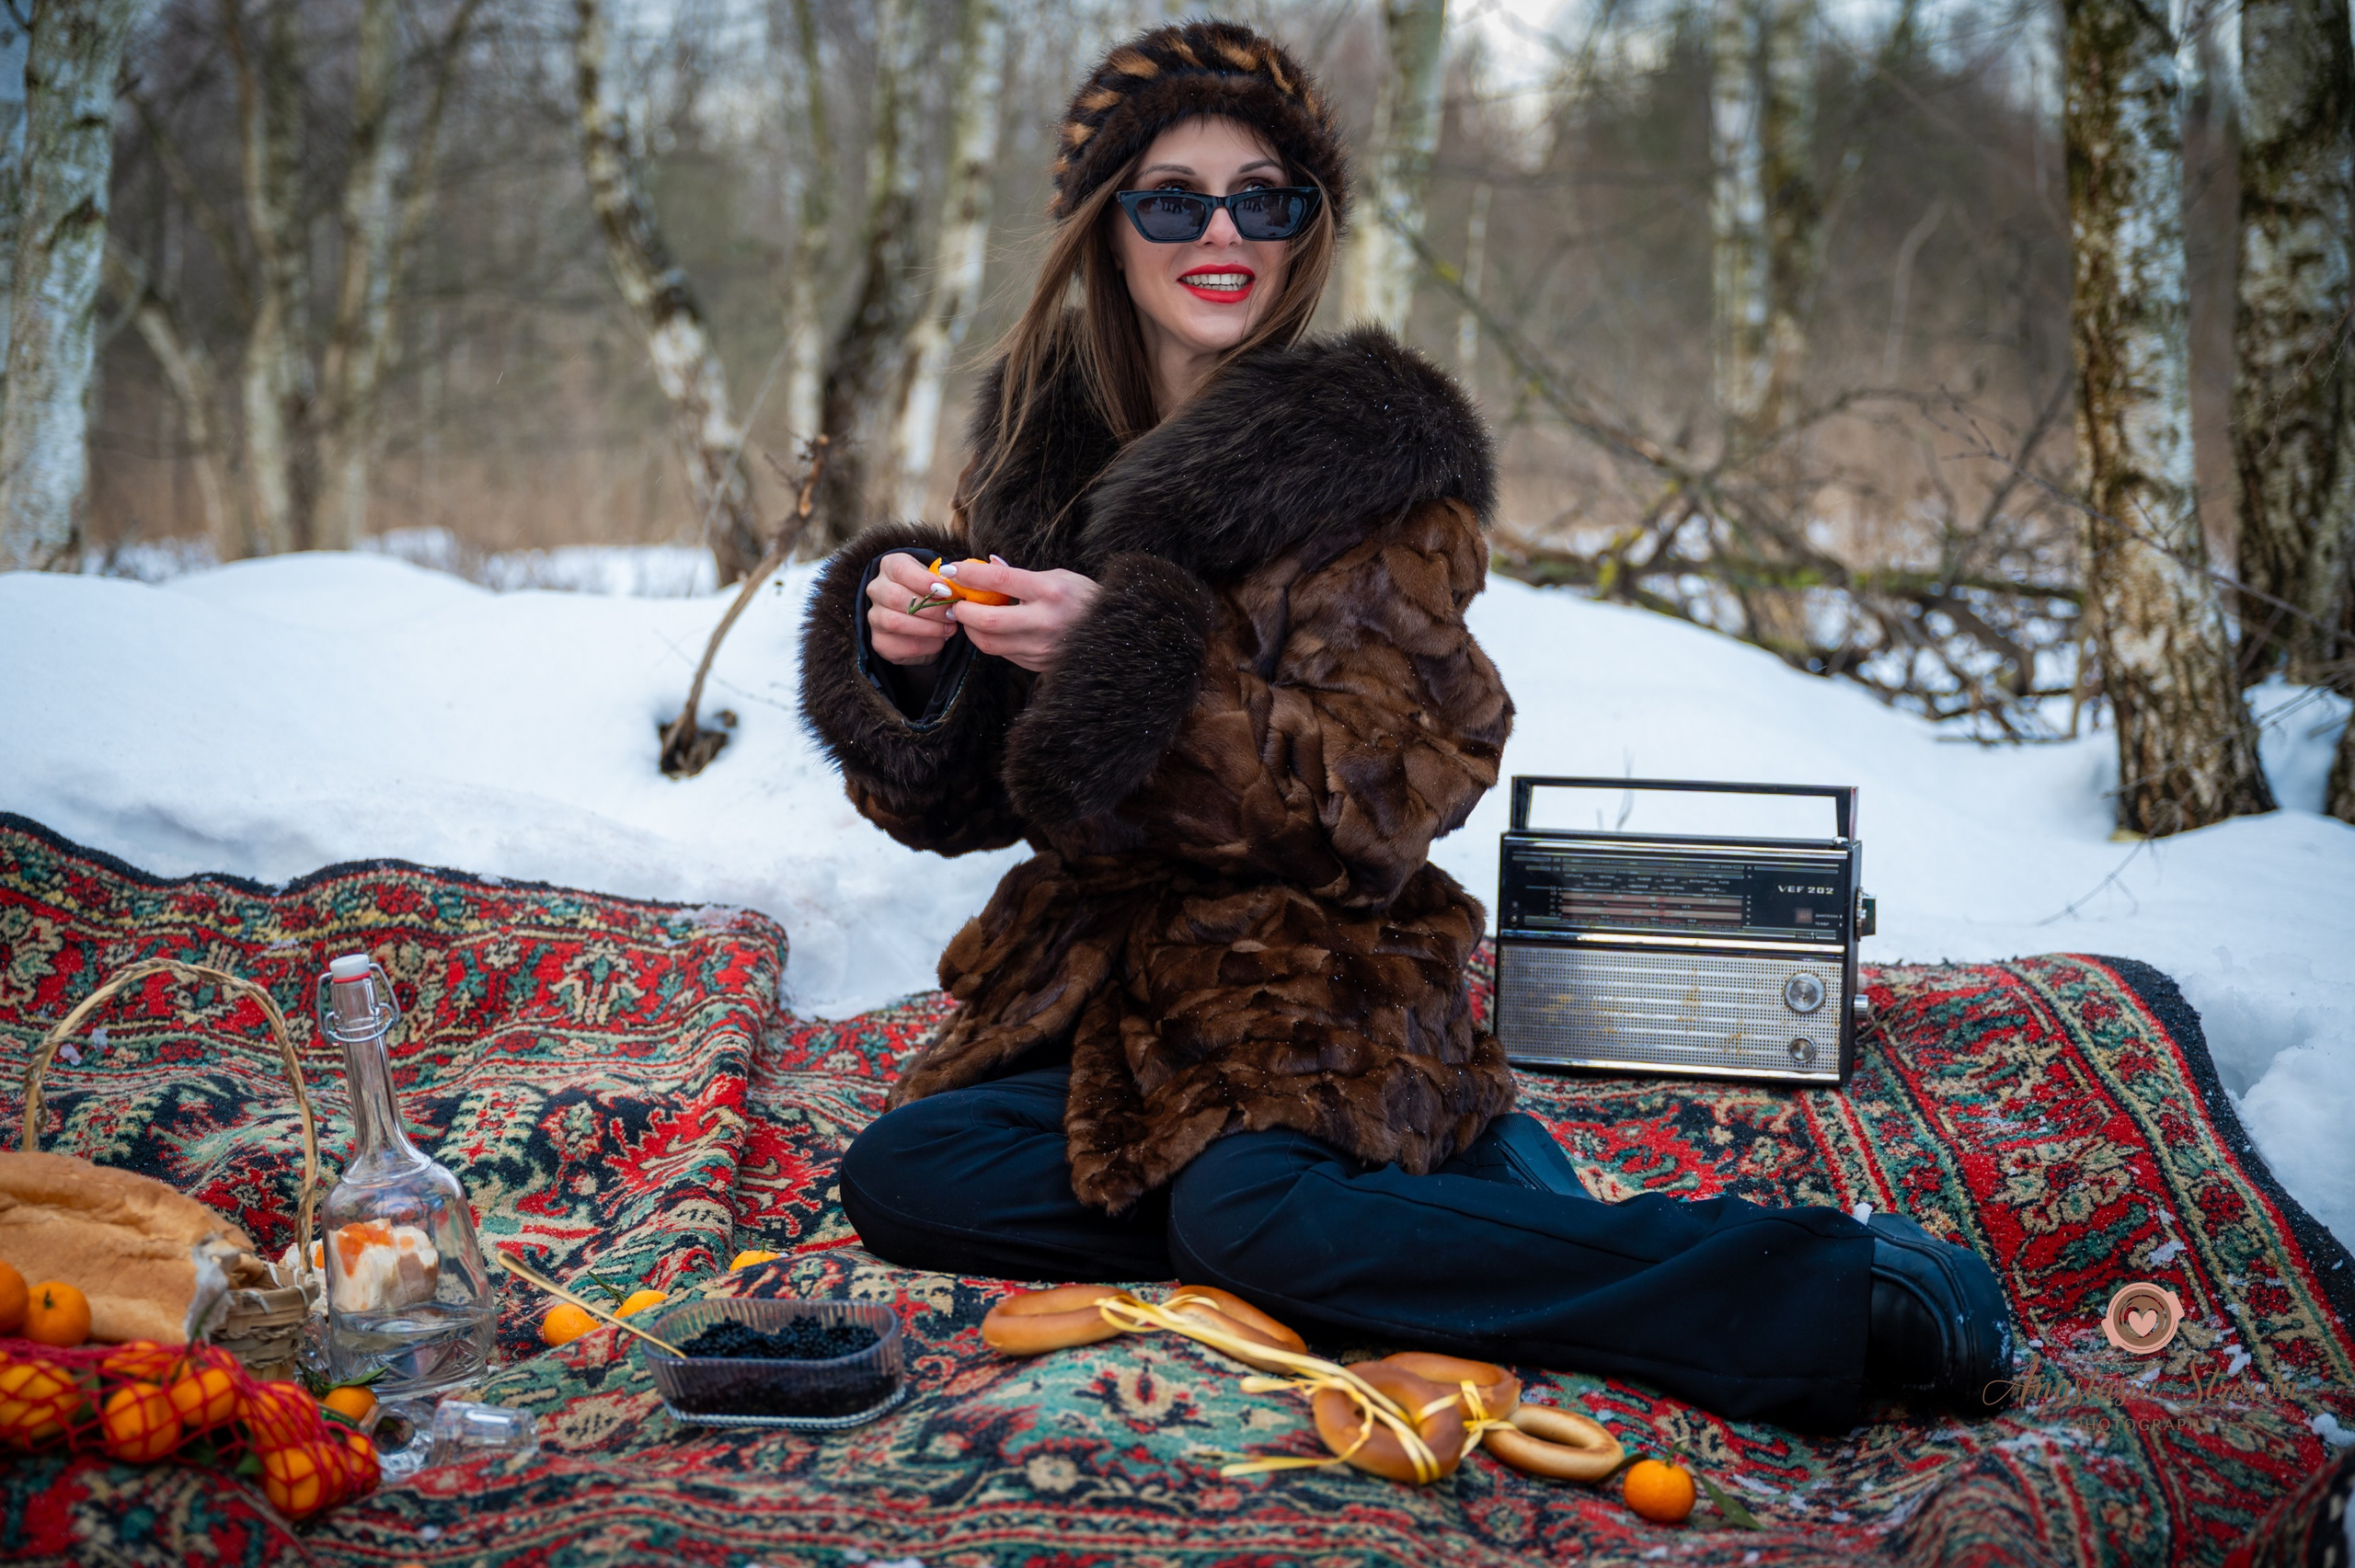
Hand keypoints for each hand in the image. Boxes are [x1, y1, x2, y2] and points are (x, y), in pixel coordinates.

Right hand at [866, 553, 962, 665]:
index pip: (900, 569)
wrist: (923, 622)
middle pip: (895, 597)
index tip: (946, 591)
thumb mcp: (938, 581)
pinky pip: (902, 645)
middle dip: (930, 608)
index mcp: (890, 566)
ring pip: (896, 622)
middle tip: (952, 614)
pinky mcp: (880, 641)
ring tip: (950, 628)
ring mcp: (874, 616)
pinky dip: (926, 644)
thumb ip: (945, 582)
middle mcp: (876, 589)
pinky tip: (940, 641)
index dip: (923, 581)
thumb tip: (956, 590)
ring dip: (929, 627)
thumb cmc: (932, 595)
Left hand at [931, 556, 1100, 673]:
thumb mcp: (1058, 576)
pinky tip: (991, 630)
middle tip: (955, 603)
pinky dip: (990, 641)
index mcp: (1049, 592)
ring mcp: (1041, 647)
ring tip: (969, 617)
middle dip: (963, 612)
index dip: (970, 575)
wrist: (1114, 631)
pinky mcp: (1037, 664)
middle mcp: (1044, 621)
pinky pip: (1003, 654)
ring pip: (989, 643)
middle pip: (988, 621)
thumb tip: (986, 566)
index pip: (1000, 580)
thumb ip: (1021, 575)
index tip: (951, 570)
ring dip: (972, 630)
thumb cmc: (1082, 598)